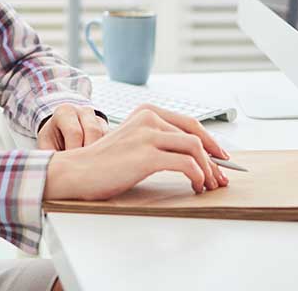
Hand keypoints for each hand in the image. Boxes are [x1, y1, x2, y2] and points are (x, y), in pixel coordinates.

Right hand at [43, 104, 229, 201]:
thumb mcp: (132, 140)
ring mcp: (147, 135)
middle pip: (196, 135)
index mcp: (147, 111)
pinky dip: (197, 175)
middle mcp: (149, 118)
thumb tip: (188, 155)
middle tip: (221, 176)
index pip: (189, 123)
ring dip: (208, 169)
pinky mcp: (146, 155)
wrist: (76, 171)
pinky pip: (185, 163)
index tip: (220, 157)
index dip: (210, 140)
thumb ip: (156, 140)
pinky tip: (195, 186)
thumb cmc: (102, 162)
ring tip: (209, 185)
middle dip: (214, 158)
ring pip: (194, 148)